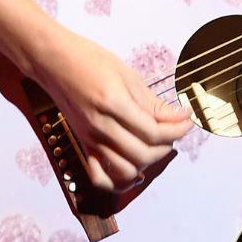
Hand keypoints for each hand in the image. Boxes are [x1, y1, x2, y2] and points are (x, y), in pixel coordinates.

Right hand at [31, 29, 193, 193]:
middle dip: (167, 145)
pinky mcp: (83, 145)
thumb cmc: (89, 60)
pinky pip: (101, 177)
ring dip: (148, 162)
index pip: (154, 131)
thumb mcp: (127, 74)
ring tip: (157, 144)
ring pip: (126, 170)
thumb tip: (179, 117)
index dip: (178, 129)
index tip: (188, 119)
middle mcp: (100, 127)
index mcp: (113, 104)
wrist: (53, 61)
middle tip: (176, 129)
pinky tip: (134, 168)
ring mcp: (89, 140)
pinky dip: (119, 181)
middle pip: (143, 154)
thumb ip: (152, 102)